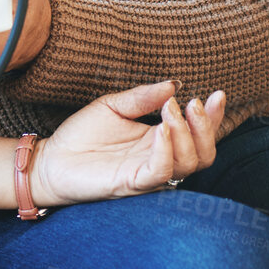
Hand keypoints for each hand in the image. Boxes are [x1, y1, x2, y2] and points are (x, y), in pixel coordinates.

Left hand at [30, 82, 225, 206]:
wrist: (50, 159)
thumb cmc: (81, 135)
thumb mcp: (113, 106)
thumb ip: (142, 97)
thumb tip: (174, 84)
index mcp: (160, 141)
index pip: (198, 133)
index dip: (213, 117)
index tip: (218, 94)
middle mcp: (159, 159)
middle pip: (204, 153)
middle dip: (206, 127)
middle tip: (192, 103)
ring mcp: (147, 173)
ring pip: (188, 164)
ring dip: (187, 134)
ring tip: (172, 111)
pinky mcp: (130, 183)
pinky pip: (159, 172)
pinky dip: (166, 151)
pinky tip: (160, 129)